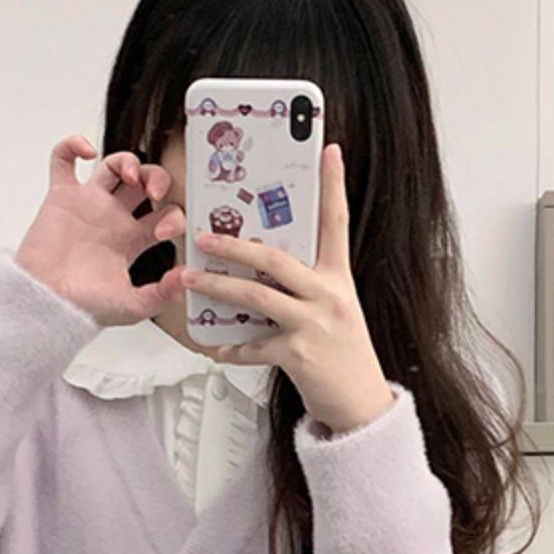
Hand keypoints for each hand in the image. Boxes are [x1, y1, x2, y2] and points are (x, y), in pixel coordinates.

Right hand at [14, 136, 185, 325]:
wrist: (47, 304)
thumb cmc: (84, 308)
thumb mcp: (132, 307)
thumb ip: (162, 294)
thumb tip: (187, 275)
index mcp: (131, 241)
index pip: (163, 215)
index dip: (173, 216)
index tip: (167, 231)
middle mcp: (112, 219)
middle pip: (143, 183)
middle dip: (157, 179)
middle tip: (156, 192)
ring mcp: (87, 205)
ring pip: (112, 166)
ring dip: (127, 161)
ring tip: (130, 175)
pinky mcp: (61, 197)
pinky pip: (62, 159)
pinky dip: (71, 145)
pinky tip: (86, 150)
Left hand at [179, 143, 394, 434]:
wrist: (362, 403)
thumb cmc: (342, 354)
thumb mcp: (334, 309)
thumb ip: (307, 285)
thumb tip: (265, 264)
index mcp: (338, 278)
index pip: (337, 222)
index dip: (333, 185)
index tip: (329, 150)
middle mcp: (329, 296)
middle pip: (276, 259)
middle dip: (235, 245)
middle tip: (203, 236)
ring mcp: (314, 325)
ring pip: (257, 298)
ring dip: (219, 289)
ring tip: (192, 280)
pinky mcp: (300, 356)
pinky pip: (255, 347)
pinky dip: (233, 350)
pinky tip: (217, 349)